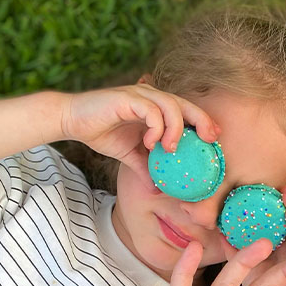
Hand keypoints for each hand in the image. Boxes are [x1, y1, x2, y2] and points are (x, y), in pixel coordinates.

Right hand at [59, 84, 220, 188]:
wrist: (72, 121)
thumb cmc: (101, 133)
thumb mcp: (129, 156)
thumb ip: (145, 169)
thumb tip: (157, 190)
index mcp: (155, 108)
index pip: (186, 111)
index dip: (203, 122)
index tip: (214, 140)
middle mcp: (151, 98)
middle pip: (186, 104)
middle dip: (202, 120)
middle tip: (210, 140)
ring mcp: (140, 96)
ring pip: (171, 105)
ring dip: (177, 129)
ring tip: (172, 149)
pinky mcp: (127, 98)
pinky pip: (151, 110)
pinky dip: (156, 127)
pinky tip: (150, 144)